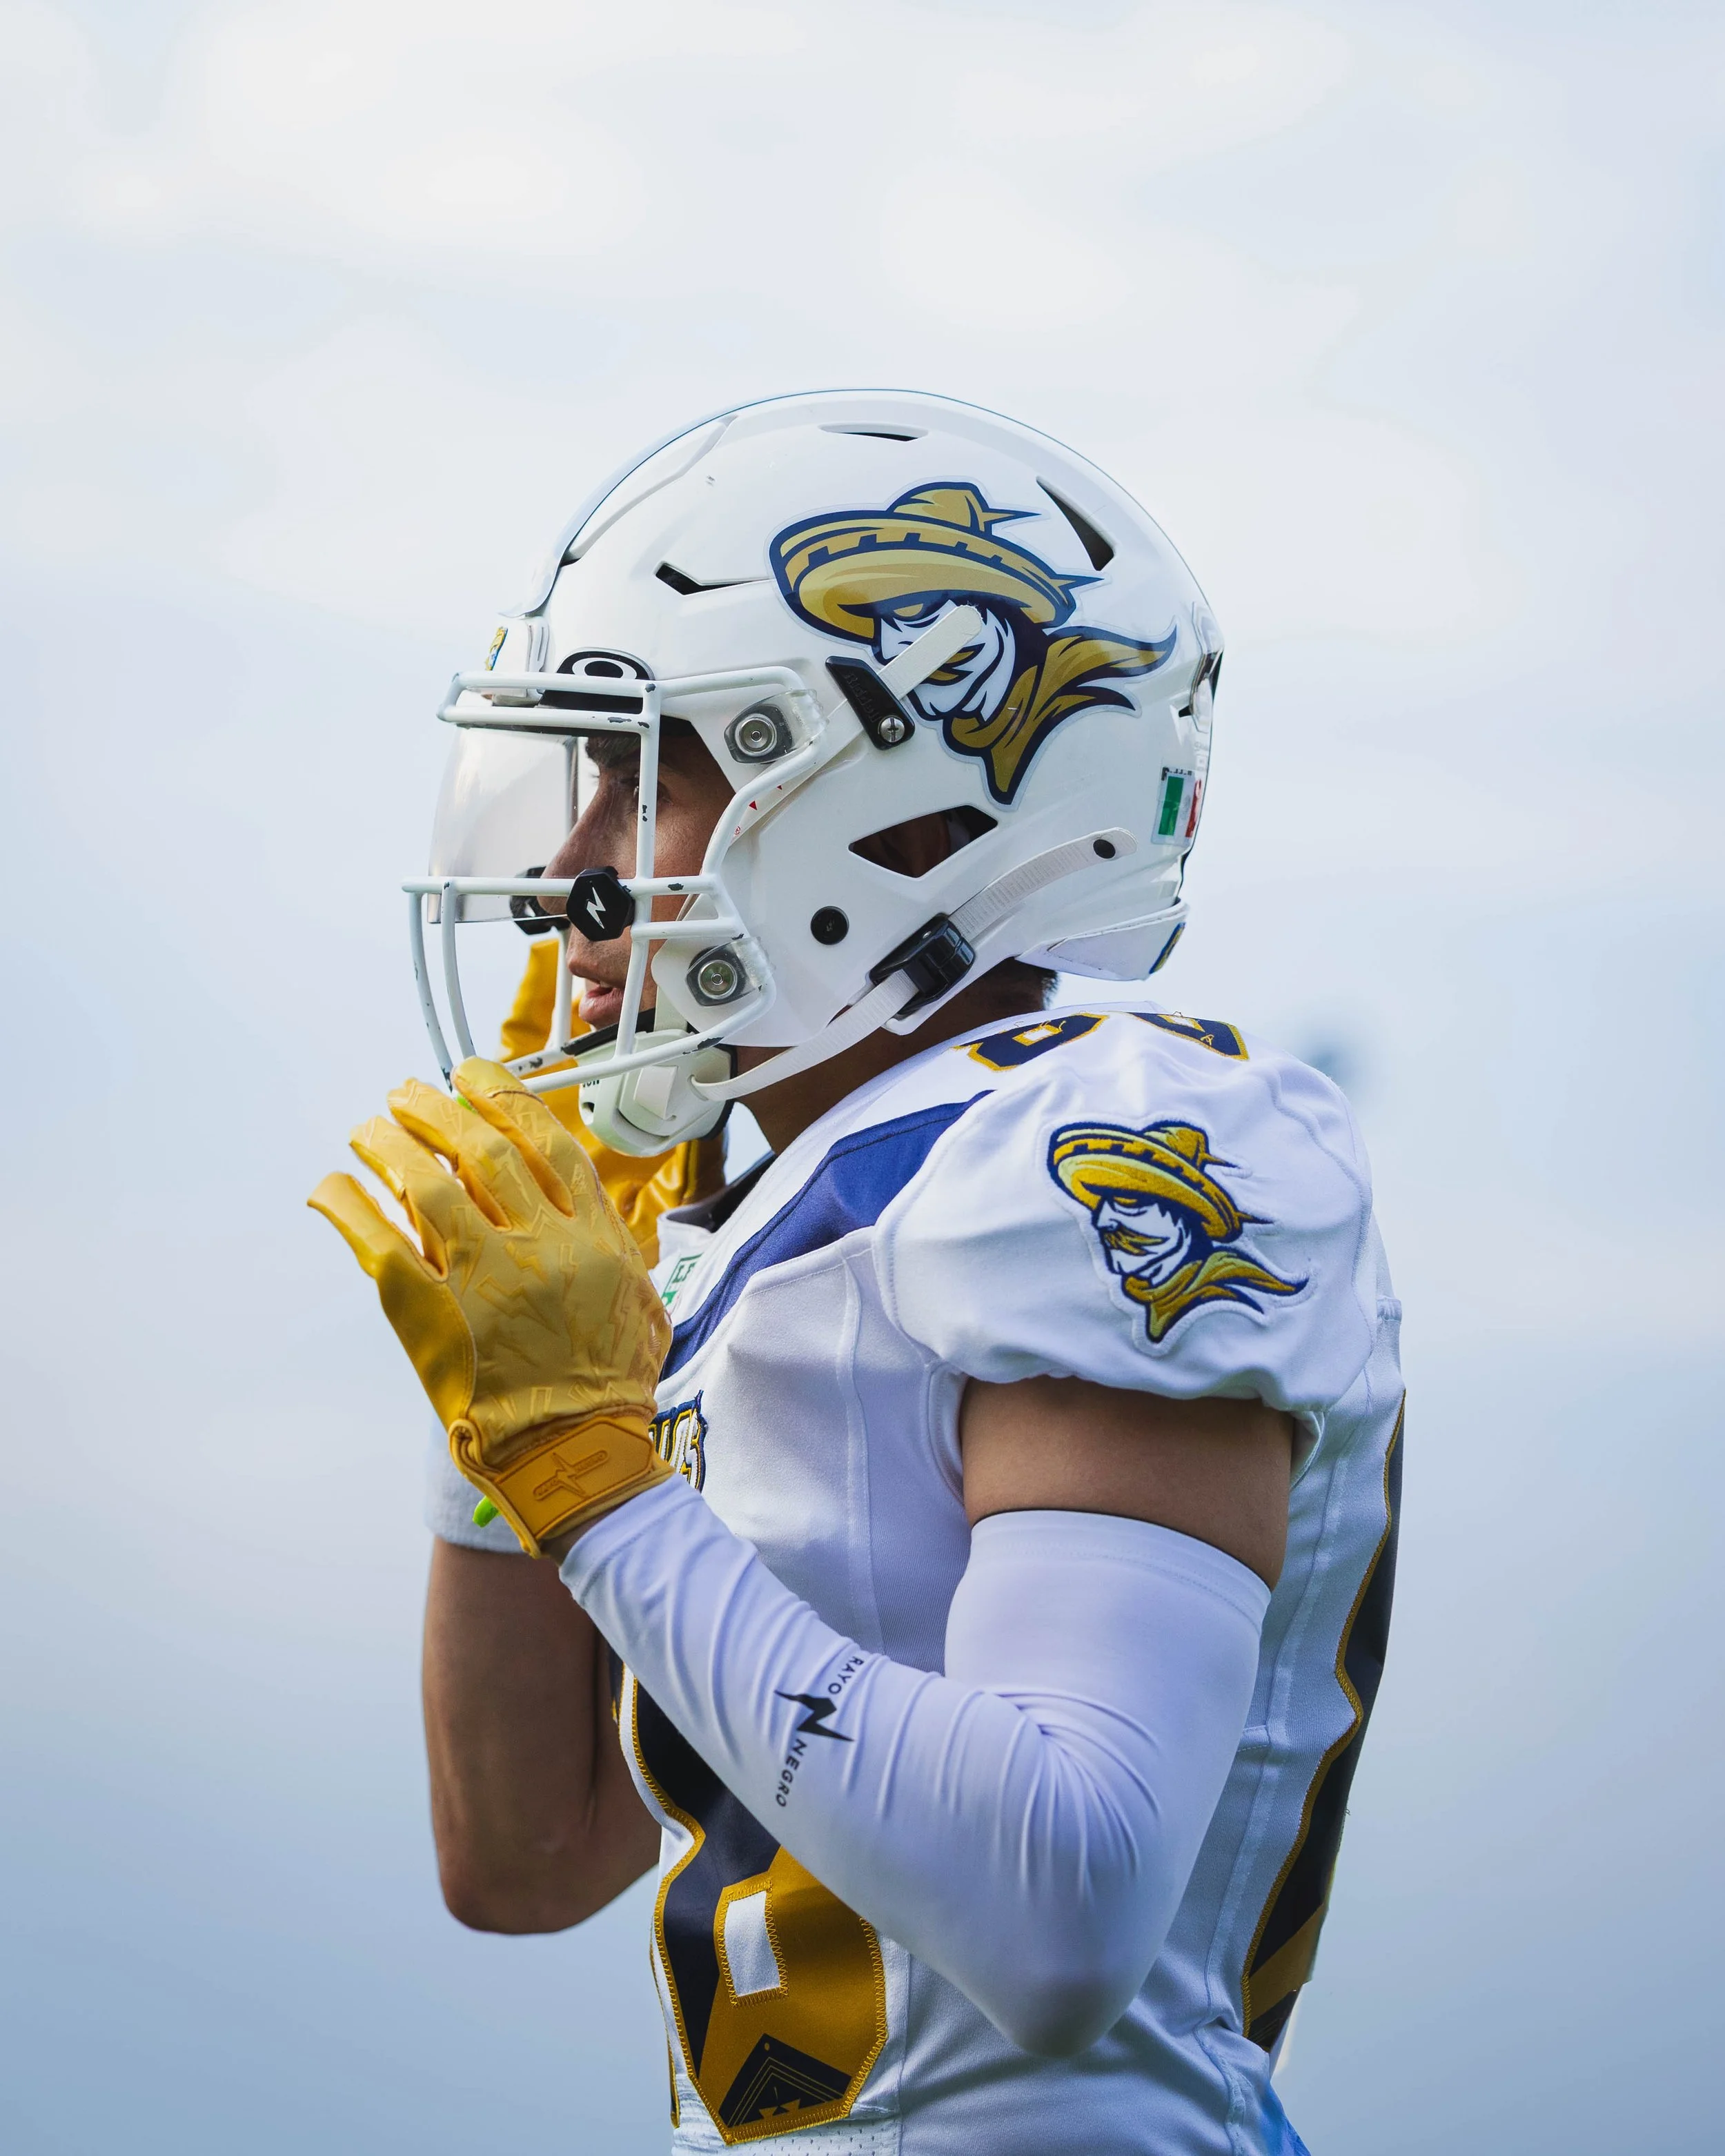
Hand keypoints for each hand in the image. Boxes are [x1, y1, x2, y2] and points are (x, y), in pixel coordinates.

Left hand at [308, 1058, 671, 1554]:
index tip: (474, 1077)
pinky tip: (333, 1185)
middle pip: (482, 1148)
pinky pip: (379, 1241)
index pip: (546, 1142)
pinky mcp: (433, 1313)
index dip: (505, 1098)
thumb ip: (612, 1247)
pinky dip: (349, 1205)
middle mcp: (543, 1244)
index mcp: (595, 1237)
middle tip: (407, 1093)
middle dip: (439, 1109)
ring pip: (426, 1181)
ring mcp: (486, 1276)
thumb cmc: (609, 1387)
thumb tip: (581, 1205)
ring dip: (390, 1143)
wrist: (574, 1453)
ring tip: (369, 1127)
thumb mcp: (639, 1303)